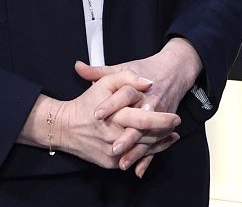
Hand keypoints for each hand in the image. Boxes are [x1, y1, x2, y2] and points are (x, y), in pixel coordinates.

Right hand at [21, 70, 179, 170]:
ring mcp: (112, 154)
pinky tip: (159, 145)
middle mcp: (114, 139)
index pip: (146, 121)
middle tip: (177, 125)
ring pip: (143, 150)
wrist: (64, 127)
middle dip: (165, 132)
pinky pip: (133, 159)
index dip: (163, 120)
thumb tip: (148, 83)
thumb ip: (127, 78)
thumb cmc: (87, 102)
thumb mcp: (105, 82)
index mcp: (116, 118)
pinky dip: (147, 153)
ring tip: (173, 135)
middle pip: (147, 138)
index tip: (176, 117)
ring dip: (160, 143)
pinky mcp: (110, 163)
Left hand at [75, 39, 202, 173]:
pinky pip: (156, 145)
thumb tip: (78, 68)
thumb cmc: (146, 69)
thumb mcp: (124, 67)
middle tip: (114, 148)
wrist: (175, 71)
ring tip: (122, 163)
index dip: (110, 104)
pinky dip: (147, 159)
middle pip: (140, 121)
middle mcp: (152, 103)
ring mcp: (160, 116)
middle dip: (128, 136)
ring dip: (136, 152)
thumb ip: (100, 71)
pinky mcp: (164, 127)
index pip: (125, 95)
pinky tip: (137, 170)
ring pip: (148, 137)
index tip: (96, 114)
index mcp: (140, 88)